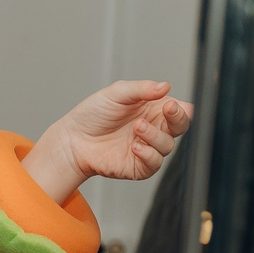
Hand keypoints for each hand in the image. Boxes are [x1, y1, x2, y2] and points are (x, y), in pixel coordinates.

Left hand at [36, 80, 192, 187]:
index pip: (181, 109)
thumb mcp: (116, 93)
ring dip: (155, 135)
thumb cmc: (93, 115)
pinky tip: (135, 147)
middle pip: (181, 126)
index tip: (170, 104)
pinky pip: (154, 163)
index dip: (181, 108)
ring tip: (137, 127)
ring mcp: (148, 148)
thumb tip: (165, 86)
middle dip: (178, 119)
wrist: (72, 139)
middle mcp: (154, 129)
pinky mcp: (139, 166)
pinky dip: (149, 155)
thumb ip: (141, 88)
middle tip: (166, 110)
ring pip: (168, 145)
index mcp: (154, 109)